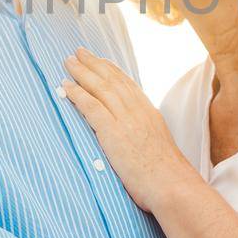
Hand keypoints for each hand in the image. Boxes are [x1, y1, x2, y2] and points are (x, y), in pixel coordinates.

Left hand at [61, 47, 201, 210]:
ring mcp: (125, 120)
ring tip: (68, 62)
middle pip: (112, 80)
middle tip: (78, 52)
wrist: (172, 185)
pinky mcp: (113, 132)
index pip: (127, 85)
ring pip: (100, 88)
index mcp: (149, 112)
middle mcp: (137, 111)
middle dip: (94, 64)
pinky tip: (65, 87)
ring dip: (82, 73)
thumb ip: (144, 135)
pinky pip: (91, 107)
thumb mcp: (158, 146)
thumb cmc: (166, 176)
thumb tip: (134, 138)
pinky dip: (77, 94)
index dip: (111, 70)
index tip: (100, 61)